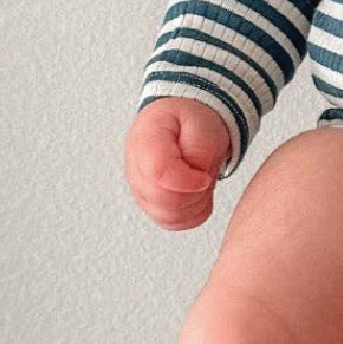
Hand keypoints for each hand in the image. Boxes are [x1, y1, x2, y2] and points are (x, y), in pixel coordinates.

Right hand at [124, 97, 229, 229]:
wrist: (183, 124)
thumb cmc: (190, 120)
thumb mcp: (201, 122)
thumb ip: (200, 149)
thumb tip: (198, 179)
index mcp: (145, 139)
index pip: (158, 172)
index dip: (187, 181)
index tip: (204, 176)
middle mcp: (136, 169)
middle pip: (163, 200)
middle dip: (194, 191)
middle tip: (206, 174)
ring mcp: (140, 191)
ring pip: (168, 216)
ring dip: (195, 202)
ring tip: (202, 179)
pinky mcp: (151, 206)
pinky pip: (174, 223)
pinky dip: (193, 212)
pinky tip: (198, 192)